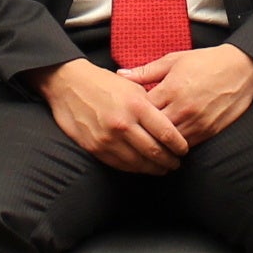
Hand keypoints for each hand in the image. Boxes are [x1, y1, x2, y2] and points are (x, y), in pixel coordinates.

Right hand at [36, 58, 188, 173]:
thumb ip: (151, 105)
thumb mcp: (132, 86)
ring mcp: (108, 138)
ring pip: (139, 163)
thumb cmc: (104, 83)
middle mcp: (124, 124)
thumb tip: (170, 122)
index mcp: (136, 105)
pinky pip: (121, 165)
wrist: (69, 85)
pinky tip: (142, 167)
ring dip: (154, 168)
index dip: (179, 146)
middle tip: (177, 163)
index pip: (166, 133)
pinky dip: (135, 168)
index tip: (184, 150)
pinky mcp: (95, 148)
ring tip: (163, 168)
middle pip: (155, 151)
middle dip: (170, 161)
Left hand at [121, 45, 252, 145]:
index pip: (143, 110)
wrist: (242, 68)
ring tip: (147, 142)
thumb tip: (120, 75)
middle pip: (153, 130)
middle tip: (132, 133)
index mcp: (171, 89)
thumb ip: (146, 71)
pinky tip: (168, 143)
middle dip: (143, 131)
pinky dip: (176, 145)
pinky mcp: (209, 131)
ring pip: (169, 142)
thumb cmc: (206, 61)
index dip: (132, 113)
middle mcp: (183, 108)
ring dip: (159, 142)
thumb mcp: (174, 60)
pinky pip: (187, 145)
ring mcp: (197, 122)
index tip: (126, 113)